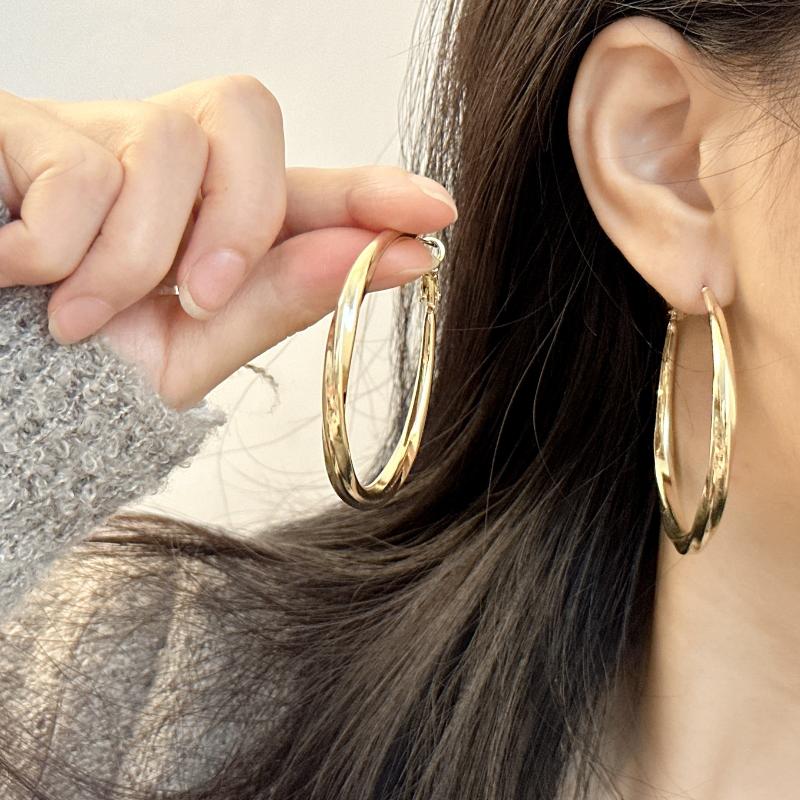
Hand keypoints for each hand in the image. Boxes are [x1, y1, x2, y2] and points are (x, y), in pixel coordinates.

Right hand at [0, 76, 456, 409]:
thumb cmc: (85, 360)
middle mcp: (165, 161)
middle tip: (199, 291)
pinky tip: (23, 273)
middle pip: (246, 114)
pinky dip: (62, 249)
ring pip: (163, 146)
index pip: (307, 186)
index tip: (435, 213)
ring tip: (80, 313)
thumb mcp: (191, 350)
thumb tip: (374, 257)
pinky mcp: (21, 127)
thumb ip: (276, 304)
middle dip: (240, 211)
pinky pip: (77, 168)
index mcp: (213, 216)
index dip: (372, 191)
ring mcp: (94, 133)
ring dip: (133, 257)